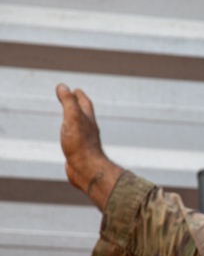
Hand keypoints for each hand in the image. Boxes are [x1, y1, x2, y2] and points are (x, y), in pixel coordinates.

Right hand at [55, 83, 122, 208]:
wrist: (86, 170)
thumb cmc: (80, 143)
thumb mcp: (73, 117)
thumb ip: (68, 102)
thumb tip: (63, 86)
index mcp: (88, 120)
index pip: (85, 104)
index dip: (79, 96)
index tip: (76, 90)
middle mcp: (89, 130)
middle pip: (85, 115)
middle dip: (80, 106)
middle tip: (74, 100)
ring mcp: (84, 142)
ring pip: (80, 128)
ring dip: (75, 121)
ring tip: (70, 119)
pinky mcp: (79, 153)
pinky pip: (75, 141)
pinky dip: (71, 136)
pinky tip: (68, 140)